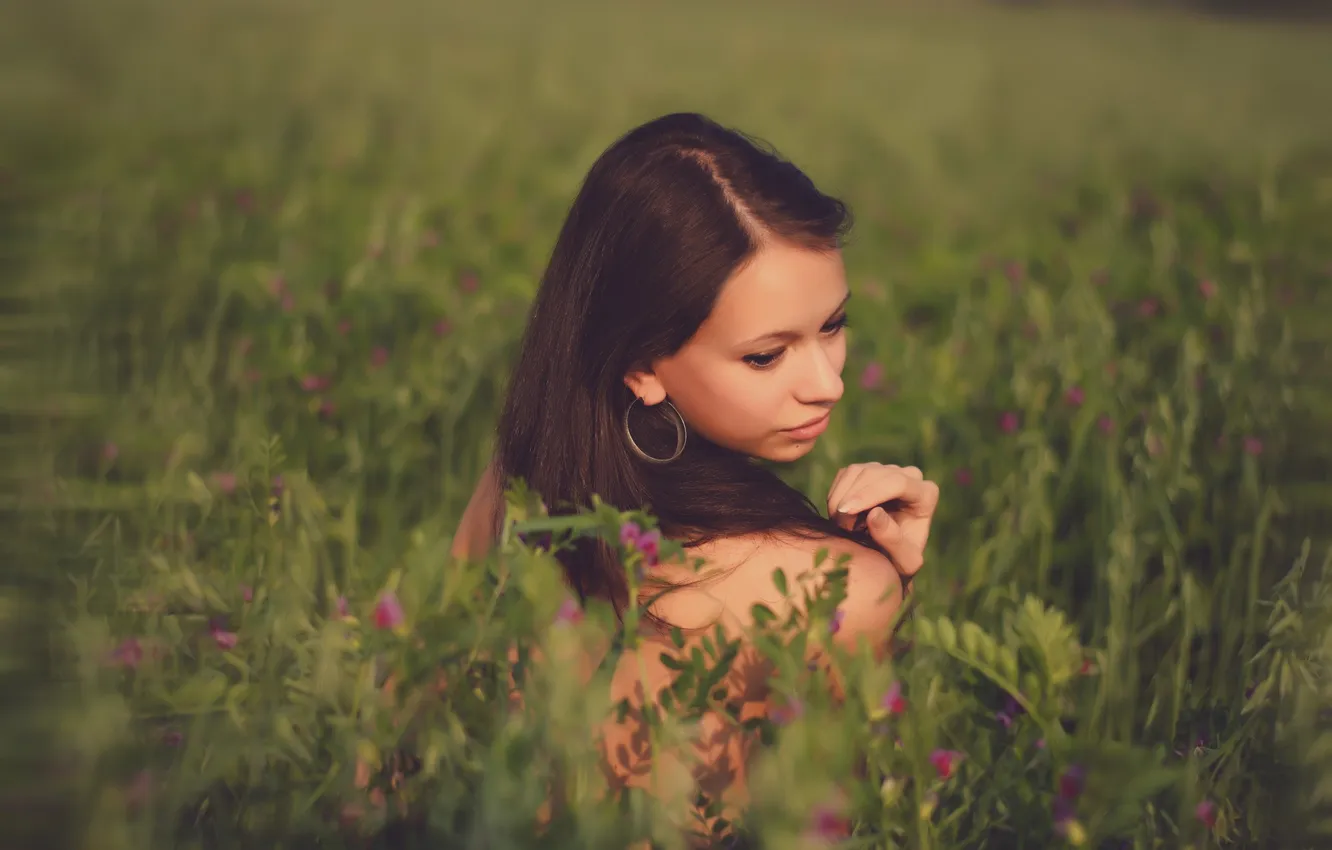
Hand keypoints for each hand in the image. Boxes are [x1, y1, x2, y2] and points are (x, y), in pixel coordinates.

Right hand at [827, 463, 939, 579]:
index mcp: (926, 494)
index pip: (897, 483)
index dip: (869, 494)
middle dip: (852, 498)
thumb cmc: (900, 560)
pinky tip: (840, 515)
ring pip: (857, 471)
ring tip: (841, 525)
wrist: (888, 556)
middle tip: (841, 527)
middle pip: (874, 474)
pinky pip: (846, 474)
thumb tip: (874, 514)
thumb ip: (893, 540)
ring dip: (841, 497)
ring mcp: (887, 470)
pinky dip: (836, 494)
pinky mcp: (867, 472)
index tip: (846, 511)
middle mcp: (910, 476)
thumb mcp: (904, 561)